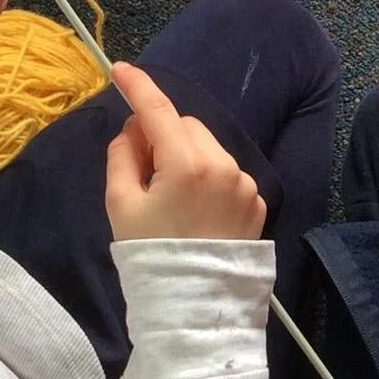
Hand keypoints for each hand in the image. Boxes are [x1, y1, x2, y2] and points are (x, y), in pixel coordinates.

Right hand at [104, 63, 267, 241]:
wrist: (195, 307)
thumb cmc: (151, 256)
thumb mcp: (121, 205)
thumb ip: (123, 156)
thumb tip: (134, 130)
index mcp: (188, 164)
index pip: (159, 111)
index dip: (138, 87)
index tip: (121, 70)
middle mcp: (224, 166)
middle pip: (187, 127)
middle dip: (164, 136)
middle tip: (143, 167)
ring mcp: (245, 185)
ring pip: (209, 147)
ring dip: (188, 155)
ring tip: (171, 194)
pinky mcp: (257, 202)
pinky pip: (227, 173)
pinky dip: (209, 177)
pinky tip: (197, 209)